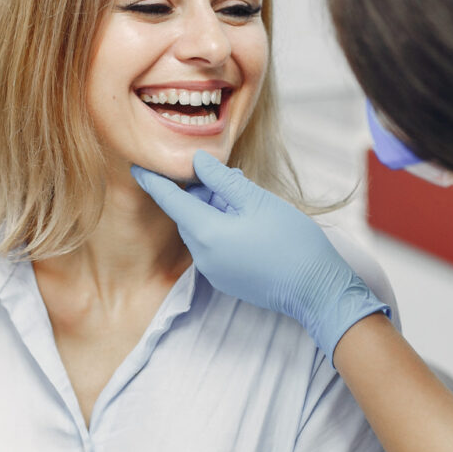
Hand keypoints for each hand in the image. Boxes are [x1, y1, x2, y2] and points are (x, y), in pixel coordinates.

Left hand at [131, 150, 388, 361]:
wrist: (316, 289)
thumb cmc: (290, 241)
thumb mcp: (256, 200)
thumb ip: (221, 179)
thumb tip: (196, 162)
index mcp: (205, 232)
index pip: (169, 200)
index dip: (152, 180)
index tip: (136, 166)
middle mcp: (202, 256)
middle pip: (188, 215)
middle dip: (199, 193)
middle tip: (223, 175)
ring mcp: (213, 272)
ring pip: (202, 231)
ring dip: (213, 211)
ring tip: (243, 197)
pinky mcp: (227, 281)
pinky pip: (213, 248)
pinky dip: (221, 230)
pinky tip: (248, 222)